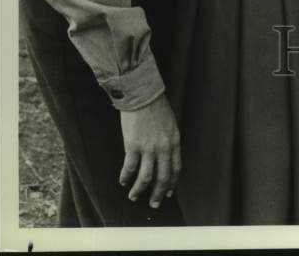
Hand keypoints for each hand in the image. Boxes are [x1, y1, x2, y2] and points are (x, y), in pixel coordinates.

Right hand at [119, 93, 180, 208]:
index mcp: (174, 141)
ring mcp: (149, 148)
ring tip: (133, 197)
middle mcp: (164, 148)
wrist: (143, 94)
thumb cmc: (156, 106)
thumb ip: (169, 141)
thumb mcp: (170, 124)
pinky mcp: (133, 146)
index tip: (167, 193)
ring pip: (146, 177)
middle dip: (157, 193)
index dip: (172, 184)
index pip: (176, 168)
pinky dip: (126, 177)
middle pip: (163, 177)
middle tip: (153, 204)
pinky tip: (123, 181)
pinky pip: (130, 168)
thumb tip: (165, 156)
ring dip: (139, 190)